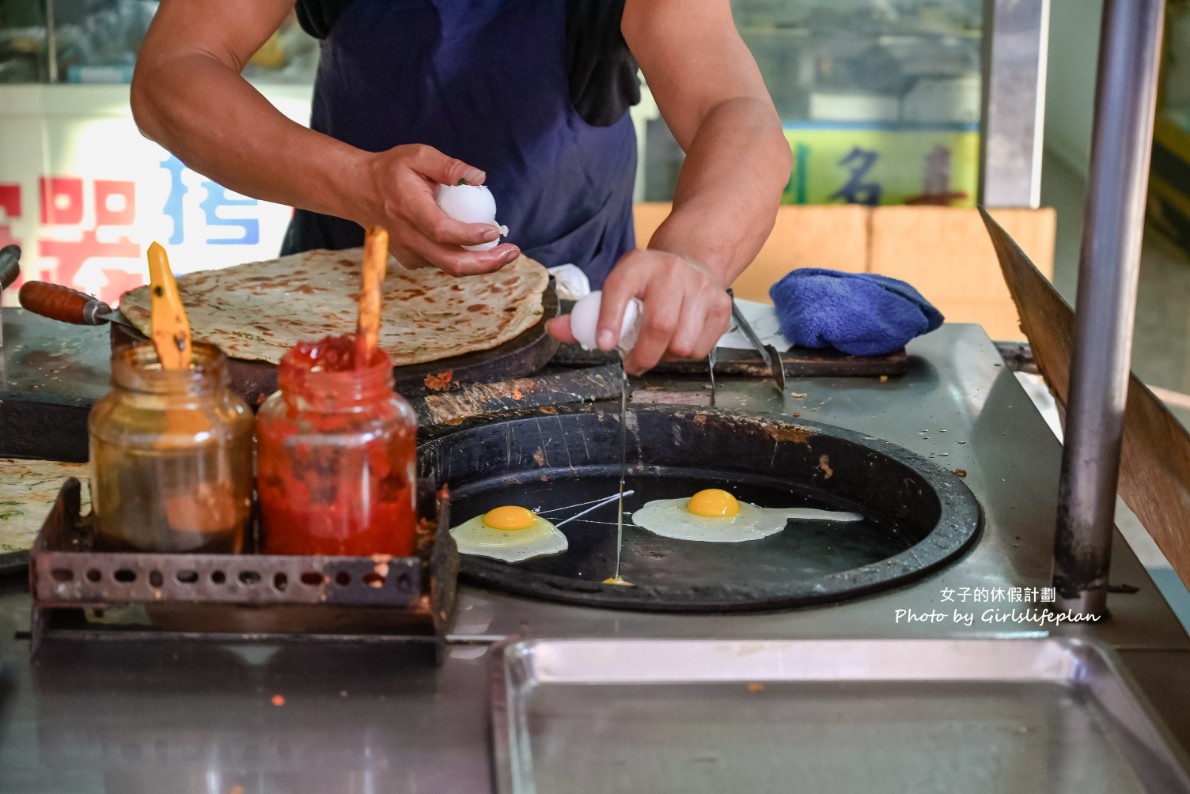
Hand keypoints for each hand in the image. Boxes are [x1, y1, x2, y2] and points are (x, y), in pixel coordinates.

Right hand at [359, 144, 519, 275]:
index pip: (443, 232)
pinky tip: (478, 244)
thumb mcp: (418, 155)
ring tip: (503, 250)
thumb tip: (479, 178)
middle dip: (487, 263)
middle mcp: (408, 237)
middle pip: (451, 263)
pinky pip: (442, 262)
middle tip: (512, 252)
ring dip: (480, 263)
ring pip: (450, 267)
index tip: (494, 230)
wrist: (359, 191)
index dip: (470, 236)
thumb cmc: (391, 171)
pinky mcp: (412, 259)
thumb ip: (449, 166)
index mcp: (409, 210)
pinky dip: (464, 257)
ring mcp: (408, 252)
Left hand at [548, 249, 731, 374]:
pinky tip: (677, 340)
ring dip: (666, 356)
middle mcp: (672, 272)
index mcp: (637, 264)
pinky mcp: (721, 307)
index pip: (619, 289)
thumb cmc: (647, 282)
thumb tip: (555, 329)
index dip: (610, 320)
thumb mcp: (618, 285)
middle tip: (632, 364)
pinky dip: (686, 355)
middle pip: (660, 326)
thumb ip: (586, 312)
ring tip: (657, 347)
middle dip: (643, 355)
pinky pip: (701, 349)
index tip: (603, 345)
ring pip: (683, 343)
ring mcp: (701, 288)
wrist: (693, 260)